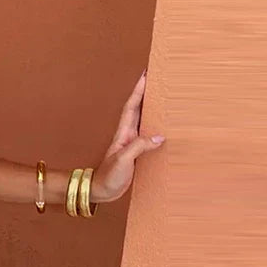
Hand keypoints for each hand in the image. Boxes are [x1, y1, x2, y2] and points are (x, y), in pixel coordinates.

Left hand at [92, 70, 164, 202]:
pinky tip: (165, 128)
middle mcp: (128, 135)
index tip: (145, 75)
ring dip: (153, 109)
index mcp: (124, 133)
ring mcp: (132, 144)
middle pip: (139, 110)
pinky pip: (149, 136)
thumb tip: (159, 137)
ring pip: (145, 121)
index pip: (132, 107)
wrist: (101, 191)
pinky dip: (157, 129)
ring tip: (165, 97)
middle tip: (158, 80)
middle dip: (147, 94)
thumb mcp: (124, 159)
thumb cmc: (108, 176)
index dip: (138, 91)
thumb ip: (139, 146)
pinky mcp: (137, 154)